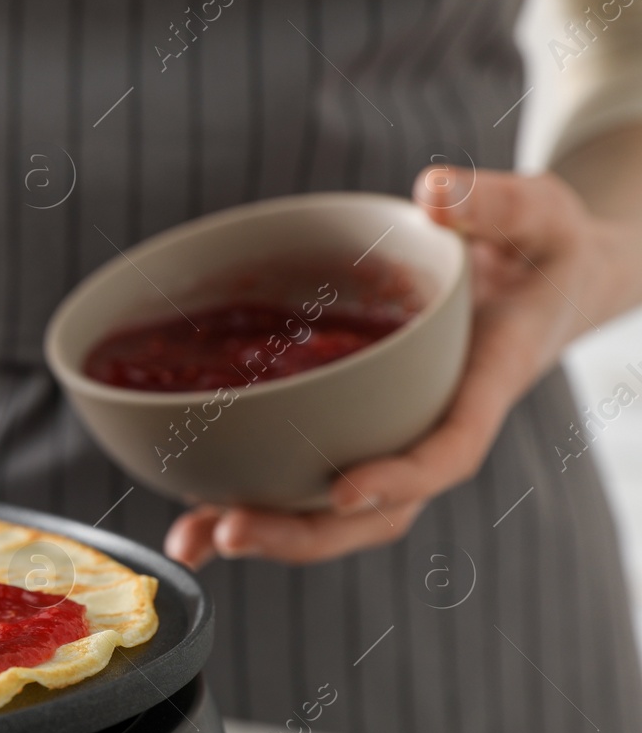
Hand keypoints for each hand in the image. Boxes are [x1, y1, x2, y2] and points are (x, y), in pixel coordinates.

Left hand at [165, 166, 632, 569]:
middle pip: (379, 510)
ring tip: (192, 541)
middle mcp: (434, 429)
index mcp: (484, 387)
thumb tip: (434, 191)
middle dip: (305, 532)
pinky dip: (250, 501)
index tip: (341, 490)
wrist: (542, 285)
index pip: (448, 450)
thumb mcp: (539, 217)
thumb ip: (499, 204)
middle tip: (231, 531)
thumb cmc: (539, 252)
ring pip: (336, 514)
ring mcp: (394, 439)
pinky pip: (308, 482)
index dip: (398, 477)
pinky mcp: (358, 433)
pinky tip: (191, 522)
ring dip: (265, 530)